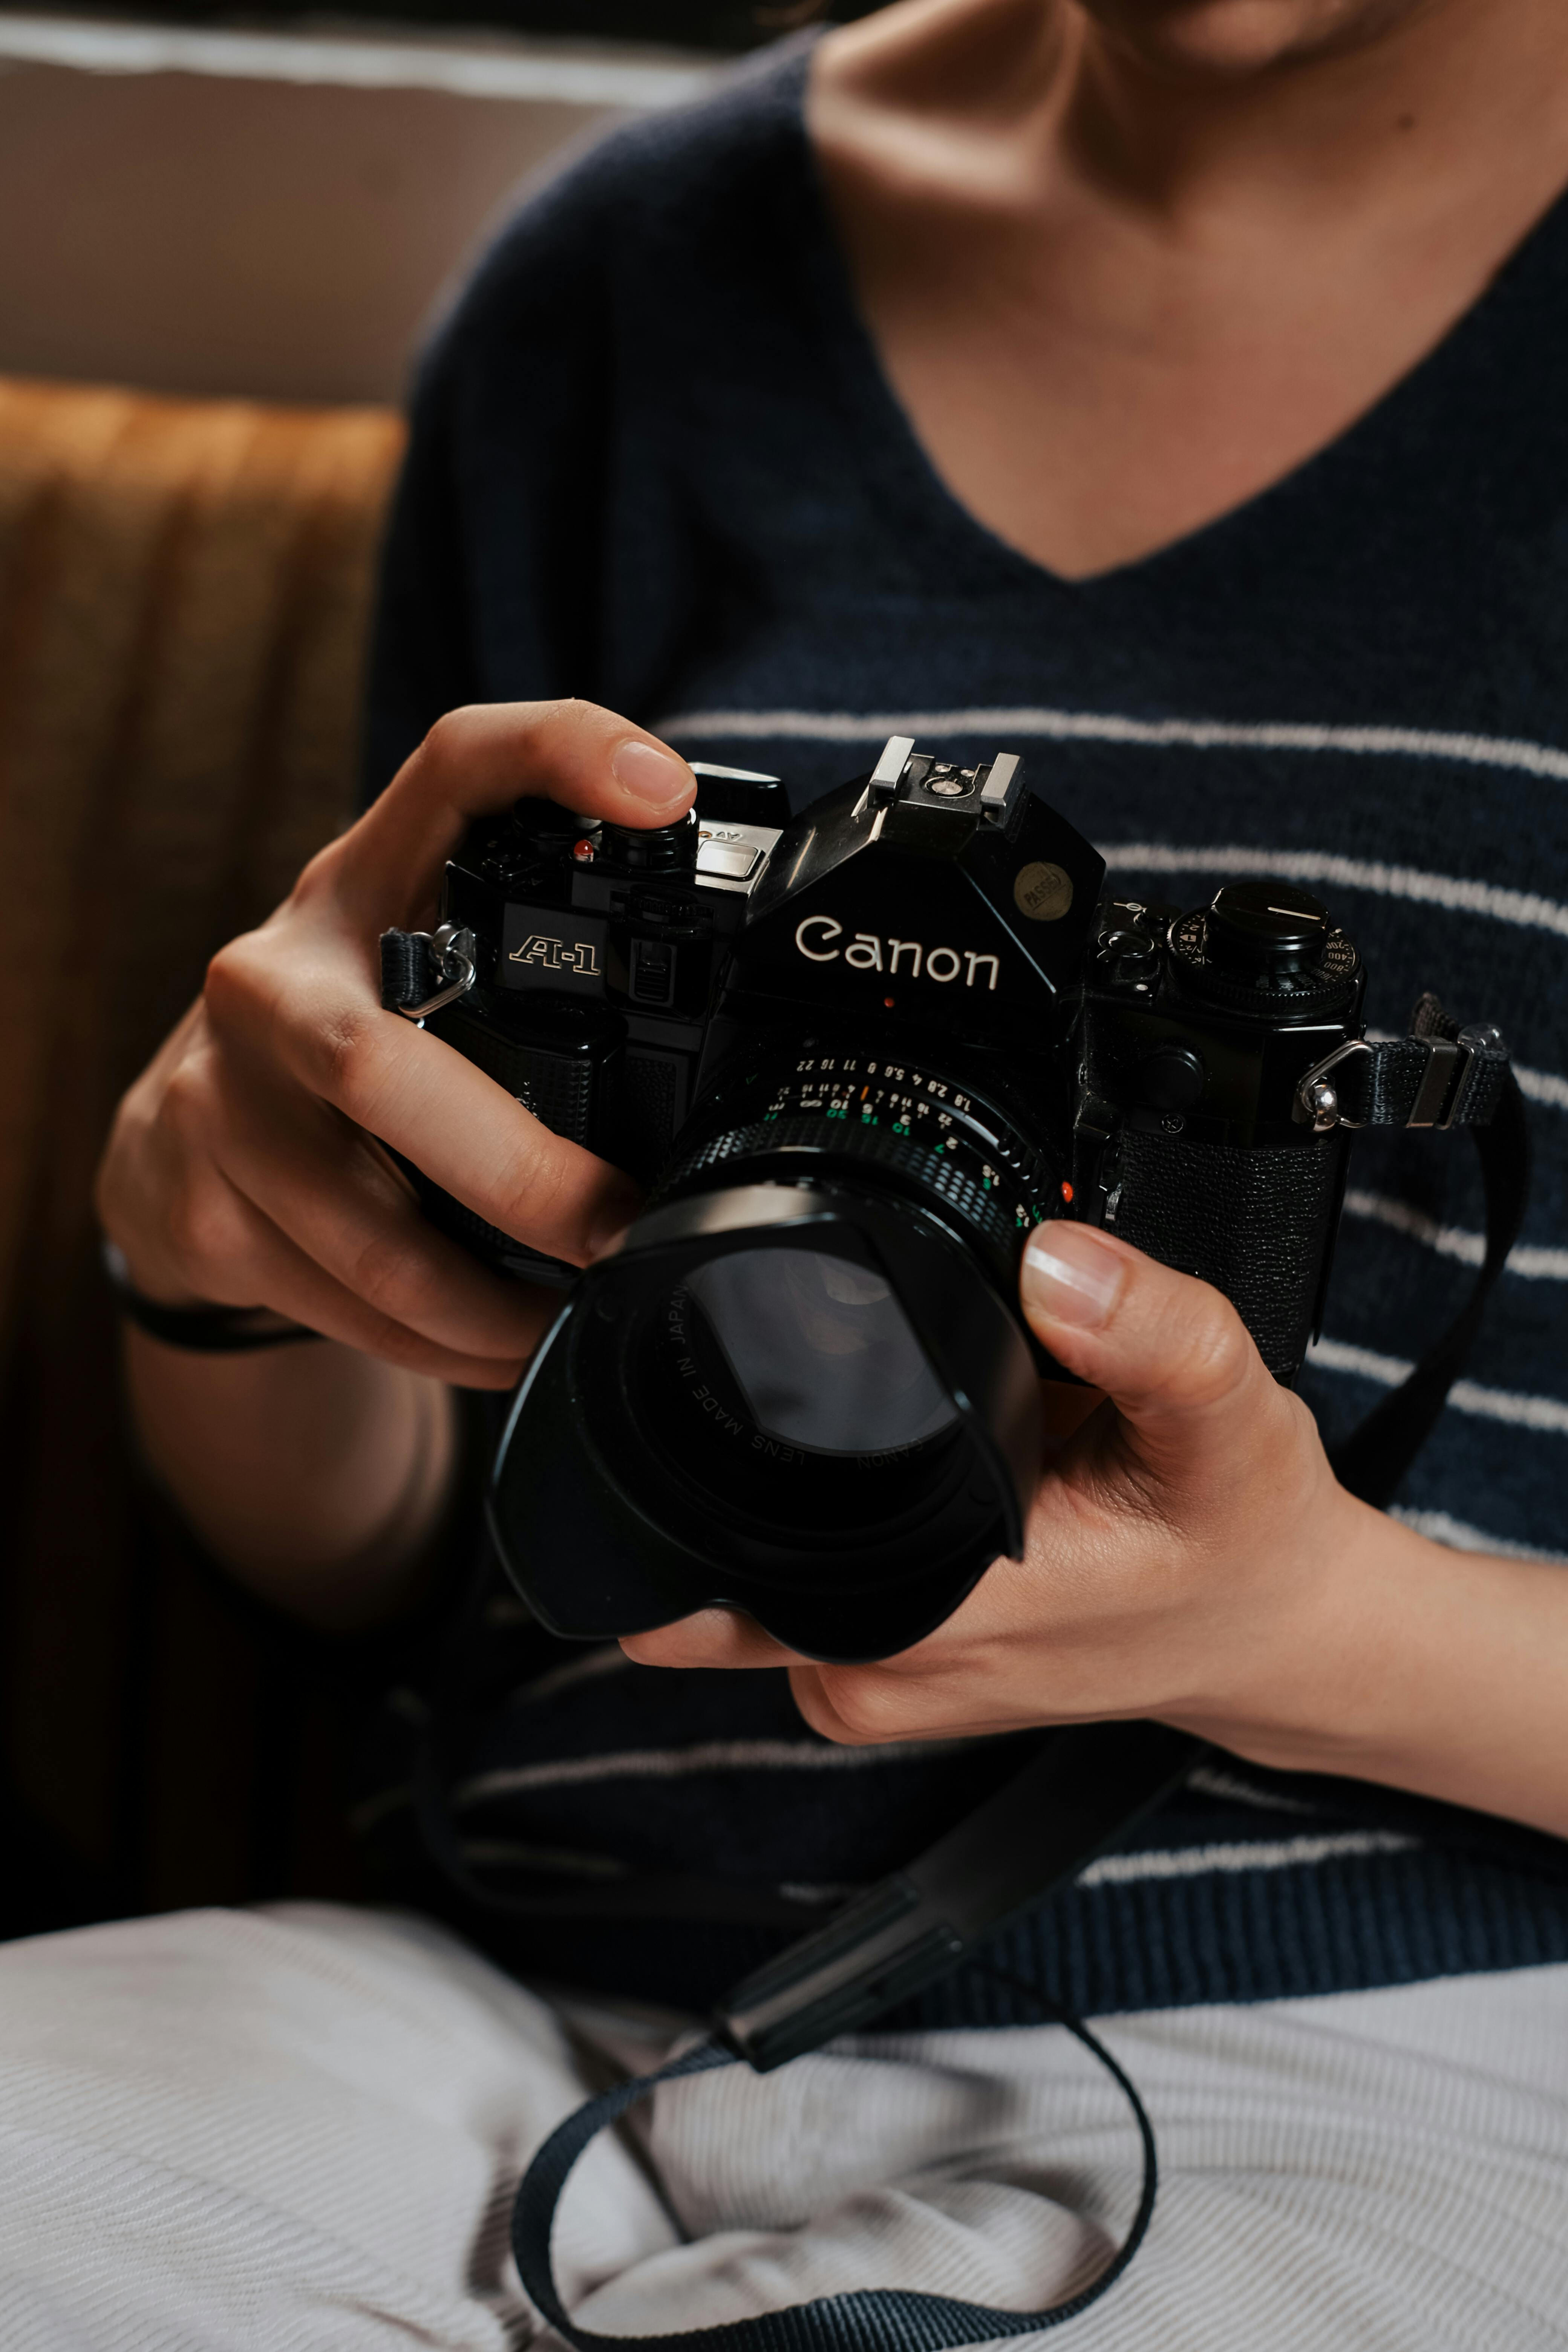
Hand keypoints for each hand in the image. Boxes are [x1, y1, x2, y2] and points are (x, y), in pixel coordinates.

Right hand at [97, 703, 695, 1389]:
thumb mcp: (422, 961)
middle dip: (521, 1177)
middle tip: (622, 1229)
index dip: (557, 750)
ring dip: (497, 1306)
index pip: (456, 764)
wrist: (178, 1137)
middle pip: (380, 1069)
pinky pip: (346, 1307)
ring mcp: (223, 1098)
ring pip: (370, 1237)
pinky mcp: (204, 1206)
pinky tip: (504, 1347)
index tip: (662, 792)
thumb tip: (727, 1013)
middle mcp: (276, 977)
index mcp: (363, 886)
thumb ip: (530, 953)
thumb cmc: (348, 1033)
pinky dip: (445, 1347)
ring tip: (582, 1318)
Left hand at [623, 1222, 1387, 1763]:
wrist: (1268, 1628)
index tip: (688, 1348)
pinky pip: (777, 1587)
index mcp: (946, 1617)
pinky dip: (799, 1518)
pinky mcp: (872, 1672)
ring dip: (751, 1483)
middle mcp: (883, 1668)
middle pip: (701, 1549)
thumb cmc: (1243, 1537)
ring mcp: (867, 1682)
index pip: (729, 1554)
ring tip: (849, 1406)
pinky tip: (876, 1466)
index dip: (682, 1449)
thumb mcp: (1231, 1422)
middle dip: (712, 1441)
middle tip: (796, 1352)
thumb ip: (1153, 1334)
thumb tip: (1055, 1263)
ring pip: (730, 1567)